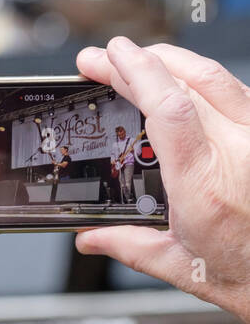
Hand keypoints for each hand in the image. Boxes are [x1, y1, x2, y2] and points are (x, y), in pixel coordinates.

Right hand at [76, 38, 249, 323]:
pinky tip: (182, 79)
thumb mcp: (183, 266)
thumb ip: (128, 245)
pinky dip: (202, 77)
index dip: (135, 73)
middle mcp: (239, 154)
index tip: (106, 57)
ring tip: (138, 59)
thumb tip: (89, 238)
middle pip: (186, 83)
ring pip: (215, 77)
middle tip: (104, 58)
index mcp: (205, 186)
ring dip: (170, 61)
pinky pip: (236, 91)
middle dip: (136, 62)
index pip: (169, 110)